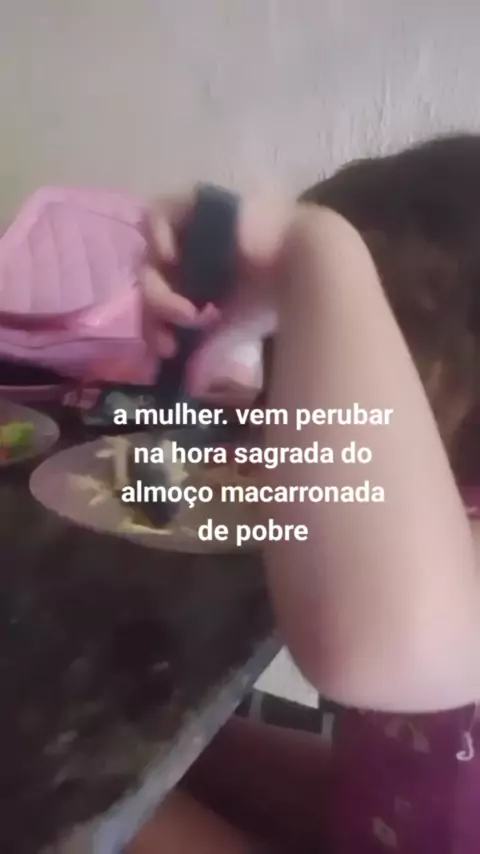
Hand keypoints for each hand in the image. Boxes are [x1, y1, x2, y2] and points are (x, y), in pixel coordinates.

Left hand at [142, 190, 294, 401]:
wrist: (304, 265)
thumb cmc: (276, 298)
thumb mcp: (234, 328)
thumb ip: (208, 351)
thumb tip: (189, 387)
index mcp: (200, 279)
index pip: (161, 301)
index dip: (157, 327)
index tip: (168, 352)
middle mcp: (192, 253)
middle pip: (154, 281)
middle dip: (158, 317)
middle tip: (173, 340)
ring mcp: (192, 228)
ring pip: (152, 256)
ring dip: (159, 289)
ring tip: (185, 310)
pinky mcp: (195, 204)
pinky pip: (159, 216)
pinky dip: (159, 240)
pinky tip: (174, 262)